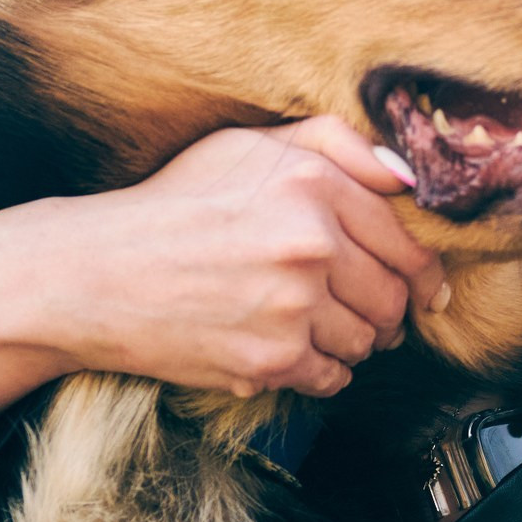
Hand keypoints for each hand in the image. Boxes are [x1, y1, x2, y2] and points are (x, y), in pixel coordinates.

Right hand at [0, 117, 445, 447]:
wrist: (94, 275)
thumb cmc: (172, 205)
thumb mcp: (247, 146)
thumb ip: (333, 143)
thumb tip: (408, 177)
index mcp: (312, 183)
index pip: (405, 240)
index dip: (423, 271)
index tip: (426, 289)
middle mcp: (311, 242)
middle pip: (395, 296)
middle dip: (390, 311)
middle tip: (371, 314)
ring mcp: (293, 305)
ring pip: (368, 341)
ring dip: (354, 342)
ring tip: (319, 328)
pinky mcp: (272, 359)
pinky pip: (334, 377)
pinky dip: (323, 372)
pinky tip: (292, 351)